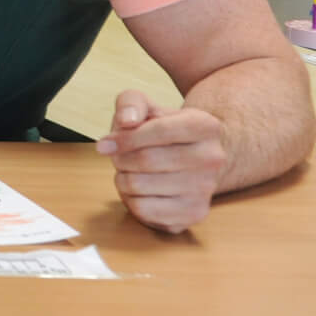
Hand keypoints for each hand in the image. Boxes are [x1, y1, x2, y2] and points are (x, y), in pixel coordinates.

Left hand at [96, 89, 228, 233]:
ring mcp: (207, 188)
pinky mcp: (195, 213)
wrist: (192, 157)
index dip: (124, 138)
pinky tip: (139, 190)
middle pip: (146, 160)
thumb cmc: (161, 129)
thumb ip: (130, 103)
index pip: (159, 130)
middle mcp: (212, 158)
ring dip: (122, 178)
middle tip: (119, 158)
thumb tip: (126, 121)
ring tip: (130, 172)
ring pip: (139, 186)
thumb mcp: (146, 106)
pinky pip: (144, 210)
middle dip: (121, 158)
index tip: (103, 144)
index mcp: (205, 125)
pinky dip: (129, 199)